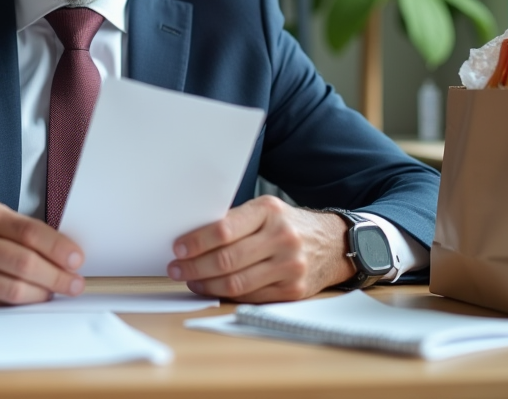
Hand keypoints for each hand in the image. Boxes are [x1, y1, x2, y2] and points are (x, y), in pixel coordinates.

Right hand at [0, 197, 85, 305]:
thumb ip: (20, 229)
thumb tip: (63, 251)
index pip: (28, 231)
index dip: (58, 247)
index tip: (76, 259)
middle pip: (24, 263)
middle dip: (57, 276)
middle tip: (74, 282)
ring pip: (12, 290)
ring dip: (42, 293)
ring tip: (56, 291)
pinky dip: (20, 303)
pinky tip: (32, 297)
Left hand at [166, 195, 355, 302]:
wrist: (332, 243)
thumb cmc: (288, 225)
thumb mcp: (266, 211)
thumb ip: (234, 222)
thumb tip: (191, 238)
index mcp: (269, 212)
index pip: (224, 229)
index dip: (196, 242)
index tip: (178, 248)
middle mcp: (282, 238)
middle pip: (226, 260)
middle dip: (194, 266)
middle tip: (176, 269)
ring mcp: (290, 266)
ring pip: (236, 283)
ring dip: (205, 284)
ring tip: (190, 280)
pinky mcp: (293, 290)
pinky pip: (250, 296)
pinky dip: (225, 295)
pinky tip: (212, 289)